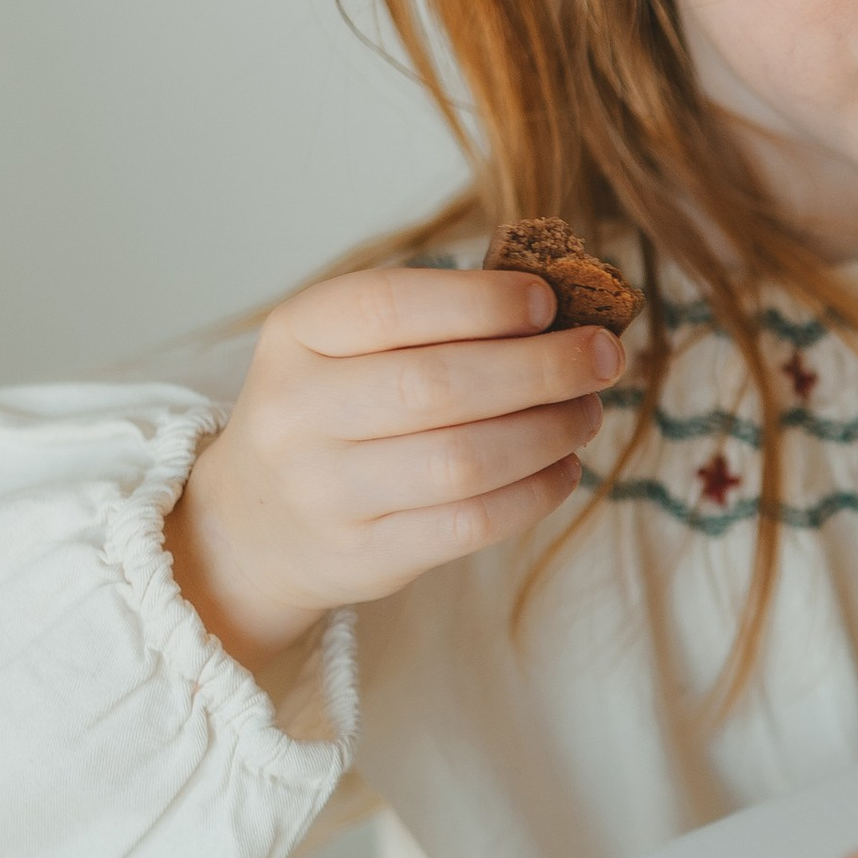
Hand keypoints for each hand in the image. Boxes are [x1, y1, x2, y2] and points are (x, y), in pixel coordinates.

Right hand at [164, 266, 621, 692]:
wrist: (254, 523)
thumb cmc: (332, 410)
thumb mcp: (344, 346)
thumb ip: (433, 320)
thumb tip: (561, 310)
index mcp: (296, 337)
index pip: (390, 306)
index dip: (481, 302)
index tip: (548, 303)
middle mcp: (299, 413)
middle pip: (440, 386)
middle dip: (543, 368)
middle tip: (603, 357)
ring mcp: (328, 492)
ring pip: (465, 460)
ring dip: (550, 431)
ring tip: (587, 411)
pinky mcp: (367, 556)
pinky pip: (473, 523)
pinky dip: (536, 492)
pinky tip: (563, 466)